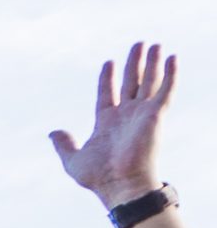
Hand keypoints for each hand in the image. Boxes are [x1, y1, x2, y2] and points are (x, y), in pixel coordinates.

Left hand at [53, 43, 175, 203]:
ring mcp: (142, 114)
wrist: (120, 184)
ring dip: (153, 62)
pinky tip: (174, 58)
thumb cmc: (98, 177)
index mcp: (107, 122)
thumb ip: (63, 144)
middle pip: (132, 82)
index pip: (108, 93)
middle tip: (138, 44)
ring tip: (155, 44)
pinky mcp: (156, 115)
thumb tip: (53, 132)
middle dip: (134, 63)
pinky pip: (166, 90)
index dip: (108, 78)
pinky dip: (171, 74)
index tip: (109, 62)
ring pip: (149, 81)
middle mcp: (127, 115)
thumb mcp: (72, 159)